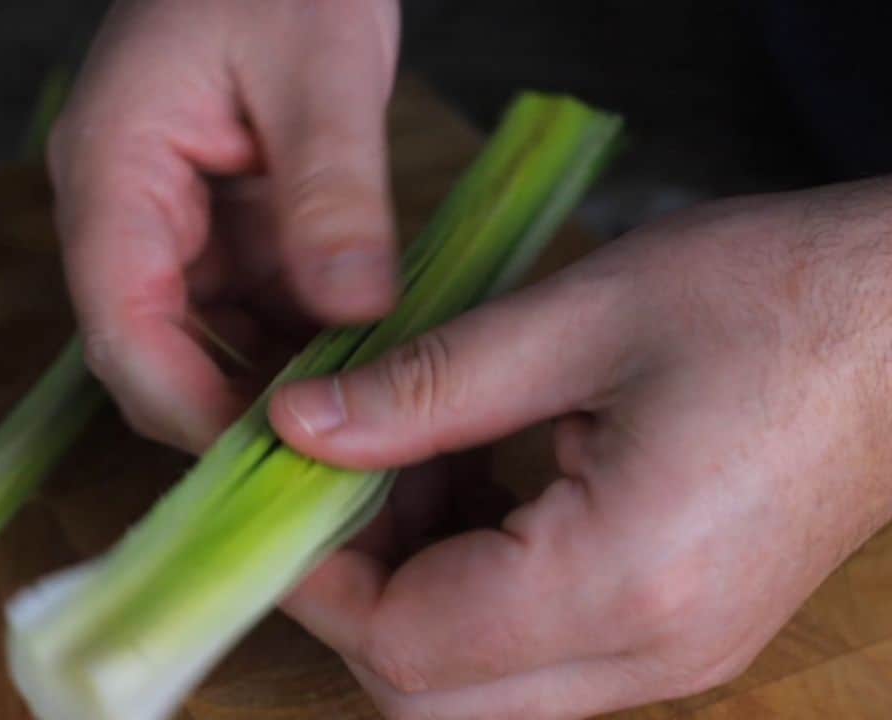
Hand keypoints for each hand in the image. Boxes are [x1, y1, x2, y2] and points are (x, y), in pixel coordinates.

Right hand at [50, 0, 400, 451]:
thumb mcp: (319, 66)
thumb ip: (331, 192)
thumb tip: (355, 315)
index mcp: (113, 171)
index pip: (121, 326)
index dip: (186, 407)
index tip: (274, 459)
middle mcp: (127, 213)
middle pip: (157, 354)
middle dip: (238, 415)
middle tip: (334, 470)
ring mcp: (176, 225)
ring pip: (211, 345)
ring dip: (281, 389)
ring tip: (366, 429)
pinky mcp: (226, 229)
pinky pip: (256, 312)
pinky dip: (306, 346)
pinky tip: (369, 369)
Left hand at [269, 178, 891, 718]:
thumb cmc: (773, 299)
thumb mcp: (581, 319)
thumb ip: (426, 387)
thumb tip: (296, 427)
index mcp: (624, 579)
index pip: (407, 646)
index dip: (320, 576)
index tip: (282, 488)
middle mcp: (650, 653)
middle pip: (432, 696)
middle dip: (356, 594)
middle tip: (332, 477)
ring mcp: (669, 657)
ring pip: (475, 682)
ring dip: (409, 585)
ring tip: (402, 460)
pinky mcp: (672, 631)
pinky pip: (530, 648)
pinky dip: (467, 580)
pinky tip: (465, 475)